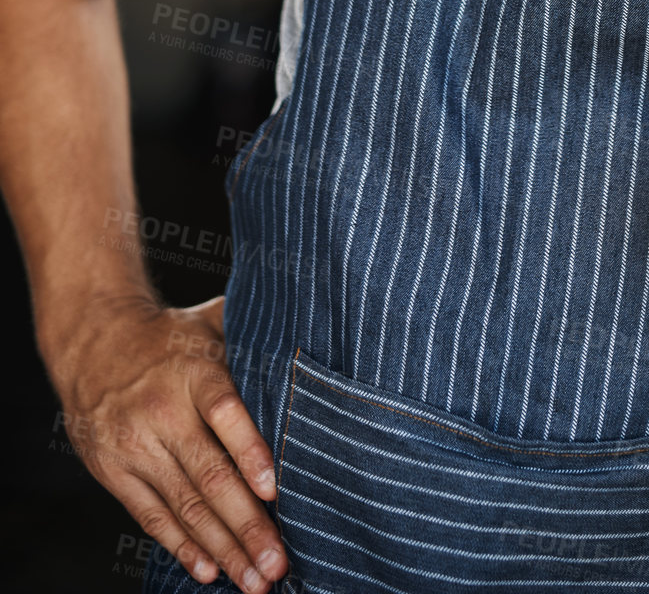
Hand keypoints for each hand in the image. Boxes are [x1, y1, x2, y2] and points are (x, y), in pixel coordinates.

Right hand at [42, 292, 287, 589]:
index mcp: (195, 374)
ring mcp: (136, 447)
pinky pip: (151, 516)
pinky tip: (208, 569)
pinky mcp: (114, 473)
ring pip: (184, 506)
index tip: (275, 490)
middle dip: (247, 525)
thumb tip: (313, 329)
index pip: (226, 412)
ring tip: (253, 579)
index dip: (250, 452)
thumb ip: (255, 334)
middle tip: (277, 562)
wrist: (94, 343)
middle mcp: (164, 413)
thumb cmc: (171, 337)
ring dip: (222, 548)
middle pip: (209, 476)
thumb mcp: (212, 321)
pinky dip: (181, 546)